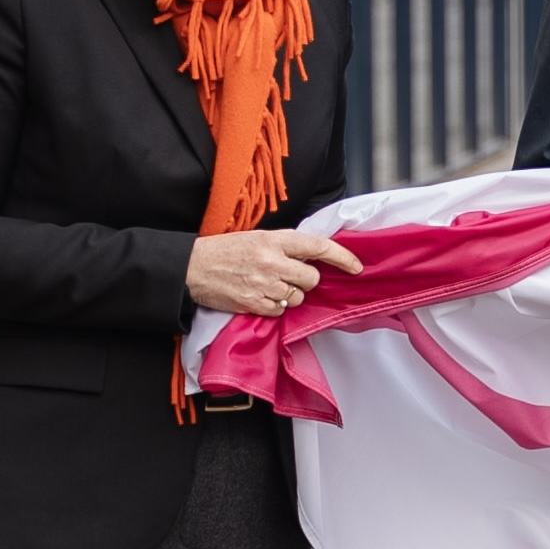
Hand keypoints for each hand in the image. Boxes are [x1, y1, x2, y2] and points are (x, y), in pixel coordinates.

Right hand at [185, 229, 363, 316]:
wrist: (192, 267)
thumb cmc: (225, 250)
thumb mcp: (256, 238)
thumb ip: (285, 246)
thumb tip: (313, 257)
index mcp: (275, 239)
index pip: (318, 247)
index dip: (342, 257)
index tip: (356, 267)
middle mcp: (272, 261)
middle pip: (311, 279)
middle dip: (305, 280)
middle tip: (287, 276)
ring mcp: (265, 284)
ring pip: (298, 298)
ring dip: (289, 295)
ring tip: (267, 285)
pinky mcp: (255, 304)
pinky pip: (280, 311)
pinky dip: (274, 307)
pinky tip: (258, 296)